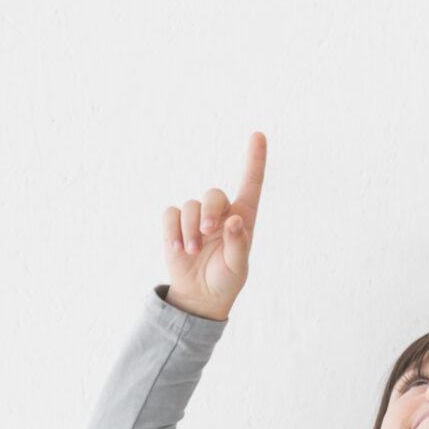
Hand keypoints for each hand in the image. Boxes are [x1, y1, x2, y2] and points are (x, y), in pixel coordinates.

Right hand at [162, 131, 266, 321]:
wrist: (200, 295)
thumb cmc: (226, 278)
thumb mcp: (238, 266)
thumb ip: (238, 244)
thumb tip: (234, 221)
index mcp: (243, 217)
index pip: (251, 182)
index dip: (254, 159)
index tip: (258, 134)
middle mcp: (220, 213)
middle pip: (213, 193)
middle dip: (209, 211)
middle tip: (208, 232)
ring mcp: (197, 218)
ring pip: (189, 205)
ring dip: (190, 228)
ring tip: (192, 250)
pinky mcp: (175, 225)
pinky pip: (170, 214)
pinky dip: (173, 230)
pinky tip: (179, 248)